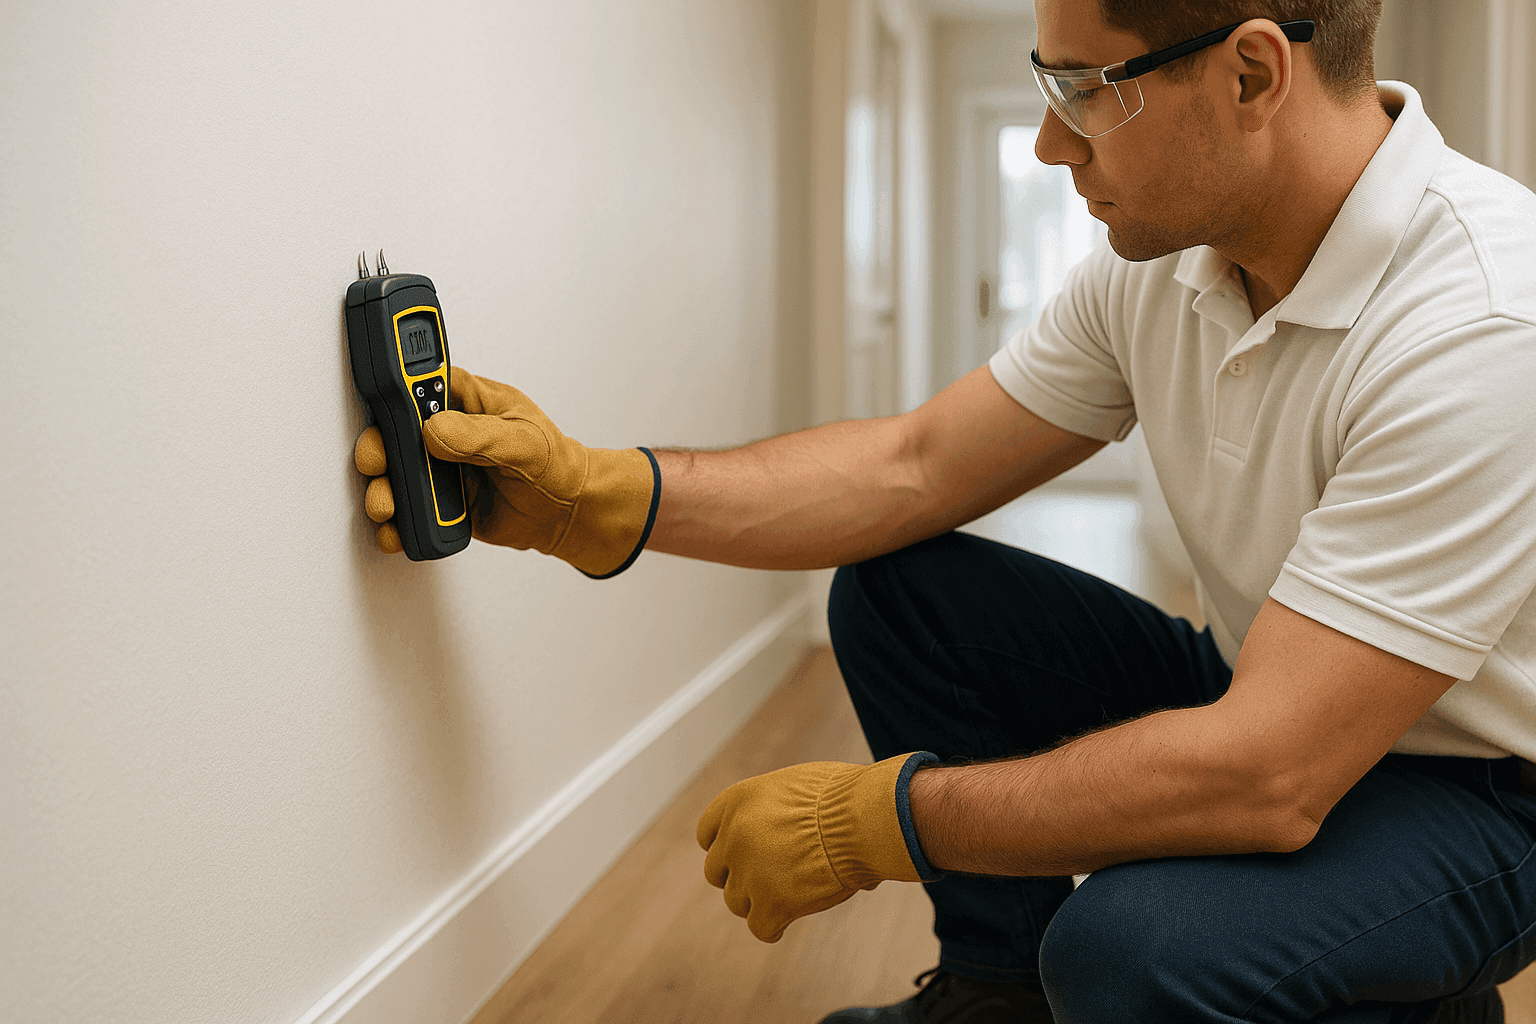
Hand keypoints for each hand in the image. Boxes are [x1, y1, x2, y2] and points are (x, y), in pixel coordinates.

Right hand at [353, 367, 659, 576]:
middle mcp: (448, 431)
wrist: (567, 512)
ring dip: (383, 489)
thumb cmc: (555, 464)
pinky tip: (397, 529)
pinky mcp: (442, 500)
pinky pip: (410, 508)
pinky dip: (398, 521)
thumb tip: (438, 429)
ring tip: (387, 505)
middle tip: (377, 465)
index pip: (420, 383)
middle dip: (378, 449)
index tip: (381, 406)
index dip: (394, 390)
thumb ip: (482, 435)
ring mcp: (441, 467)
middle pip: (395, 432)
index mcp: (467, 401)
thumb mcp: (524, 442)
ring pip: (396, 472)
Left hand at [695, 753, 933, 942]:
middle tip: (765, 878)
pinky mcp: (771, 904)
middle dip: (739, 876)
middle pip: (717, 871)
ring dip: (757, 901)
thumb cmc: (844, 796)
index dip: (725, 847)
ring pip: (736, 901)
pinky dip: (772, 928)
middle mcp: (734, 837)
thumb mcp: (797, 786)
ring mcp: (749, 873)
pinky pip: (759, 927)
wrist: (862, 819)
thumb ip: (777, 809)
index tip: (741, 855)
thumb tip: (791, 830)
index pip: (707, 834)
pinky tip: (784, 924)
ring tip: (785, 897)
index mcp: (737, 802)